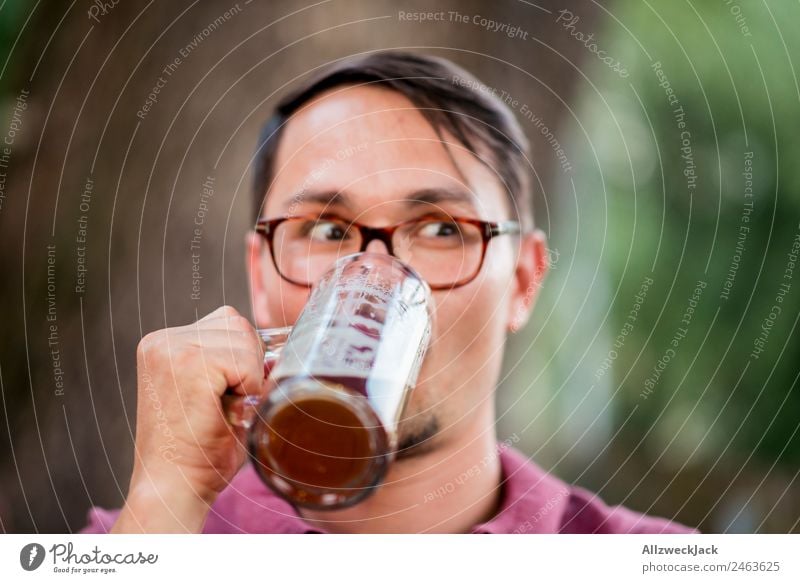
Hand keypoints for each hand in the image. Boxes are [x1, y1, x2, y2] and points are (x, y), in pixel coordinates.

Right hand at [113, 306, 265, 532]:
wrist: (173, 488)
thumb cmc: (200, 449)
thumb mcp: (219, 395)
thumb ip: (238, 364)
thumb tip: (280, 347)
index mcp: (164, 343)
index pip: (228, 323)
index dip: (241, 360)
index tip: (221, 397)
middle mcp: (162, 340)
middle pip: (239, 326)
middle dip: (247, 366)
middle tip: (222, 406)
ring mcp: (172, 348)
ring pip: (245, 341)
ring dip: (247, 379)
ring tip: (220, 409)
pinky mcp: (187, 364)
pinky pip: (245, 362)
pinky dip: (247, 388)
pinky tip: (222, 412)